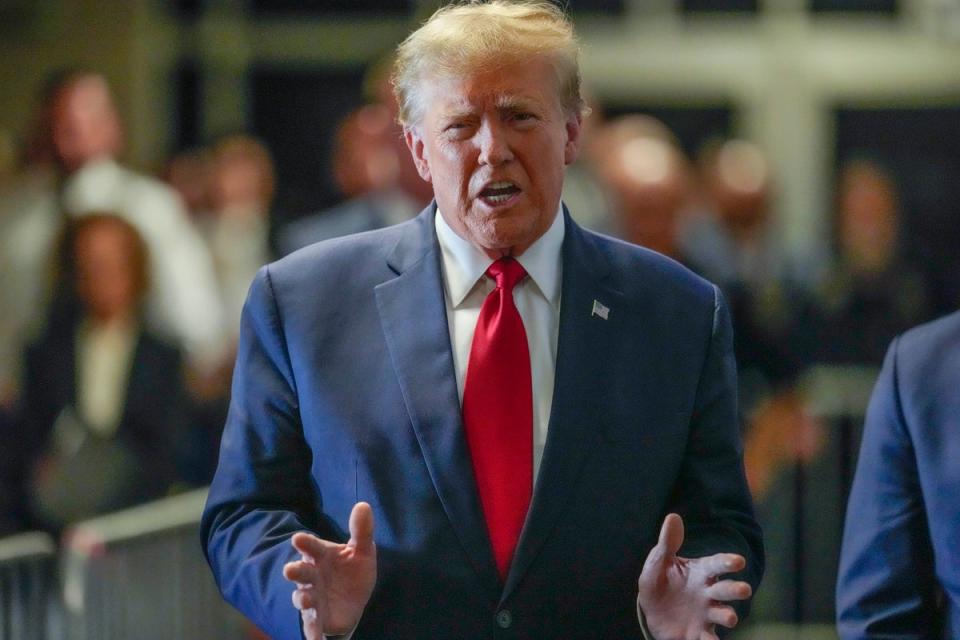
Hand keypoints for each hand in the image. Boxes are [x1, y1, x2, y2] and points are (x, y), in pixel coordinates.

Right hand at [282, 502, 376, 637]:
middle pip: (301, 572)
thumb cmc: (352, 570)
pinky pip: (312, 626)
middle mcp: (312, 576)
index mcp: (321, 556)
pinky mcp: (316, 618)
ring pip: (303, 598)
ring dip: (303, 599)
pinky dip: (312, 634)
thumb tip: (363, 505)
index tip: (298, 538)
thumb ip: (361, 530)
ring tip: (306, 600)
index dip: (305, 542)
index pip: (311, 546)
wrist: (353, 601)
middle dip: (295, 570)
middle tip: (290, 569)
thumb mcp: (362, 550)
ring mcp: (312, 597)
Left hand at [637, 514, 751, 639]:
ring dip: (728, 616)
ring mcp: (706, 613)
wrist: (652, 610)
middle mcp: (708, 593)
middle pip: (726, 590)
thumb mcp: (658, 561)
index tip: (738, 561)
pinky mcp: (700, 632)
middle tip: (745, 589)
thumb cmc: (659, 580)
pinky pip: (709, 638)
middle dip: (736, 590)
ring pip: (723, 614)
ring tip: (731, 617)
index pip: (716, 564)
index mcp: (700, 572)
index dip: (727, 562)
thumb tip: (673, 517)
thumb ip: (667, 542)